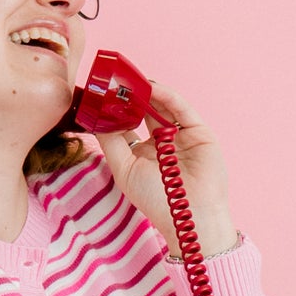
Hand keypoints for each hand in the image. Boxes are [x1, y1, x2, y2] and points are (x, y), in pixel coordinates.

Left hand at [94, 82, 236, 259]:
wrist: (189, 215)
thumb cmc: (155, 199)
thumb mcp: (124, 169)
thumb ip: (110, 141)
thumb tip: (97, 116)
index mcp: (143, 152)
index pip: (128, 124)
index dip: (115, 110)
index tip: (100, 94)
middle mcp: (162, 142)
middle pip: (144, 111)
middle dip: (130, 96)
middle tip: (115, 80)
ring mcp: (181, 135)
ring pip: (163, 106)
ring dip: (147, 92)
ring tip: (130, 80)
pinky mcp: (199, 131)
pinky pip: (182, 109)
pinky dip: (167, 96)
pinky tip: (151, 88)